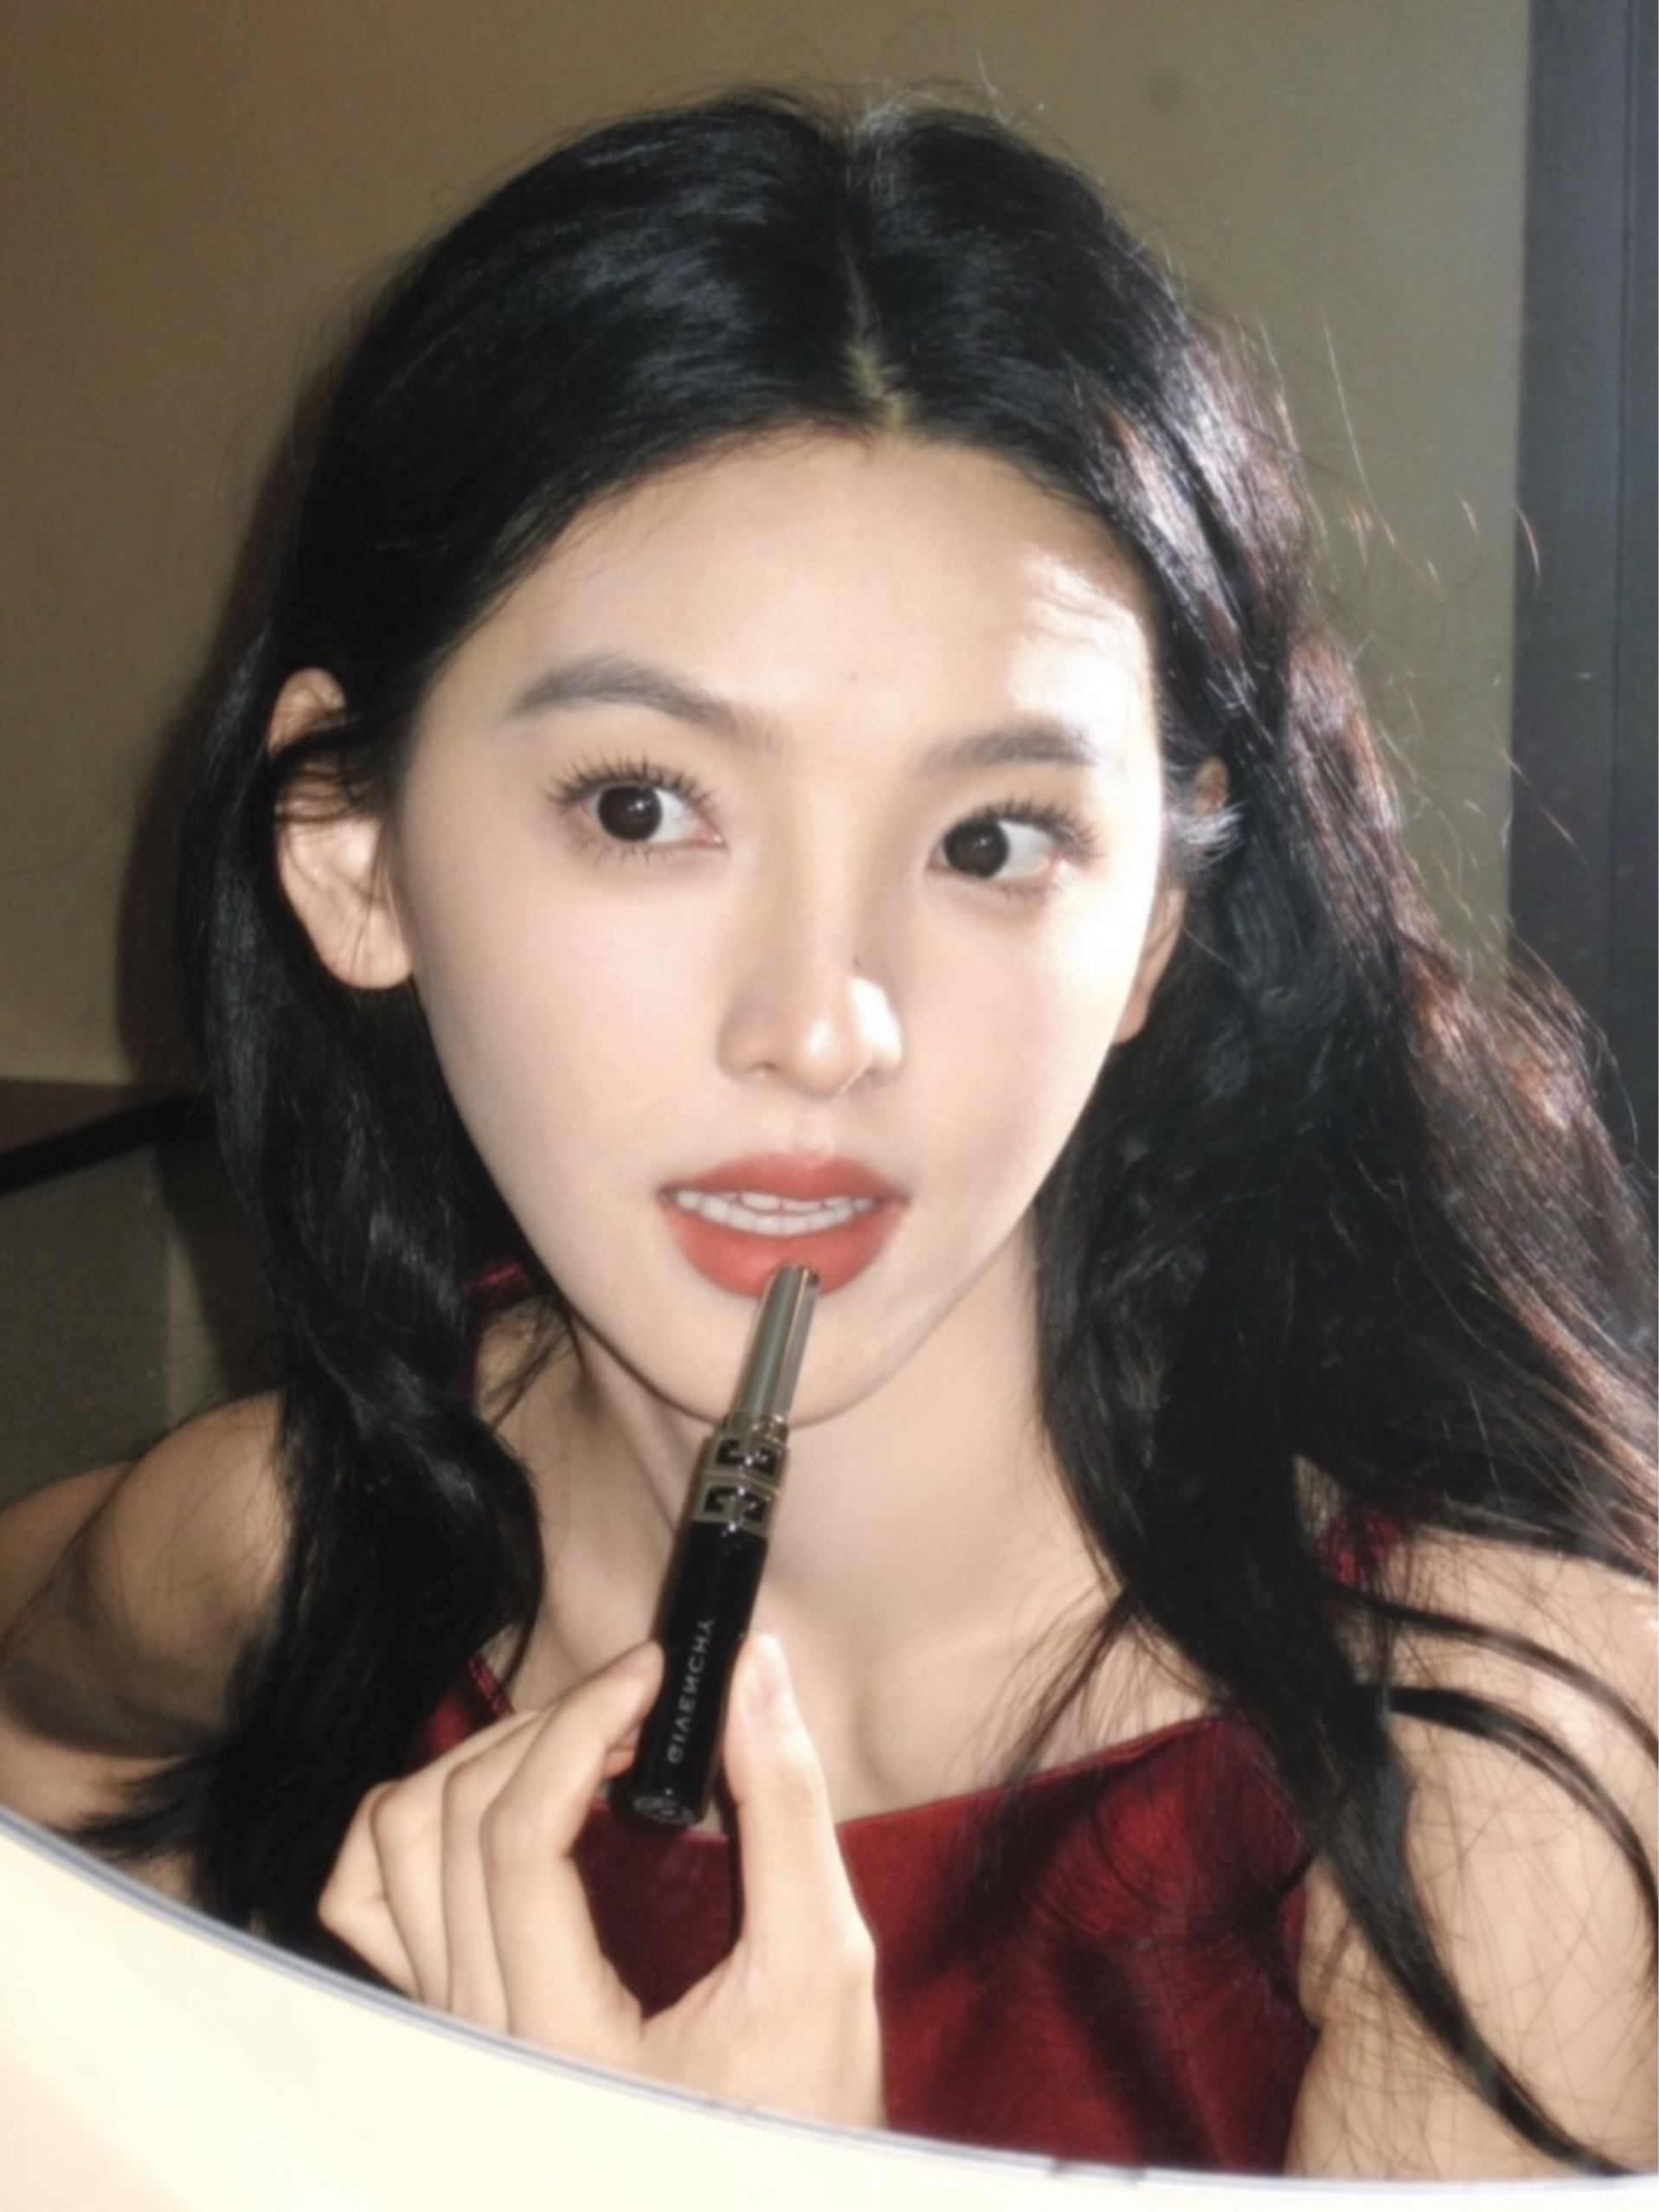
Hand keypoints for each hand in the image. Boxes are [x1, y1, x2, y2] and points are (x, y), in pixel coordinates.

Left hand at [318, 1635, 883, 2128]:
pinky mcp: (450, 2019)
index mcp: (558, 2041)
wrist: (777, 2205)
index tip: (656, 1672)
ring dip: (480, 1762)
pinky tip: (508, 1796)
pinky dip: (420, 1823)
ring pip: (390, 1849)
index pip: (519, 1835)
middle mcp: (477, 2043)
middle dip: (549, 1726)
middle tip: (640, 1702)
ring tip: (580, 1743)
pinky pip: (373, 1902)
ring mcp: (451, 2033)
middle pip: (449, 1822)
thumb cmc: (804, 2121)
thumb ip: (785, 1805)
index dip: (583, 1723)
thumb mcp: (824, 1963)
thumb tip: (754, 1668)